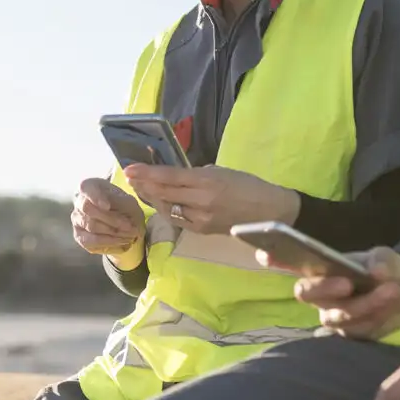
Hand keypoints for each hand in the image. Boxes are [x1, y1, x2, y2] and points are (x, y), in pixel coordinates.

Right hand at [71, 178, 142, 254]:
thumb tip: (112, 214)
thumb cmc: (124, 206)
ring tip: (130, 235)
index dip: (95, 197)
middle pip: (88, 209)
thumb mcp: (127, 200)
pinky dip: (109, 242)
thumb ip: (120, 204)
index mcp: (90, 186)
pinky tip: (122, 241)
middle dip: (111, 219)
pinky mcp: (79, 236)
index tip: (107, 206)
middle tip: (129, 226)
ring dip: (113, 232)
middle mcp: (79, 202)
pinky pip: (91, 241)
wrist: (123, 221)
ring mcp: (77, 220)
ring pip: (91, 226)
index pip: (86, 188)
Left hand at [123, 164, 298, 234]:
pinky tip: (159, 202)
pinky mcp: (202, 231)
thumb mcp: (222, 171)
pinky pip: (177, 219)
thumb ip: (198, 174)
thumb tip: (177, 176)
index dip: (147, 173)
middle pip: (163, 193)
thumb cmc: (249, 186)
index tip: (129, 169)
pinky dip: (166, 209)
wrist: (270, 213)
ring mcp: (200, 219)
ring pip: (167, 208)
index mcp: (207, 181)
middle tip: (130, 177)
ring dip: (152, 198)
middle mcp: (200, 201)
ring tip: (141, 188)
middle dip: (144, 185)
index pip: (169, 177)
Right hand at [268, 246, 399, 339]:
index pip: (291, 263)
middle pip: (305, 293)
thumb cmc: (388, 268)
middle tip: (347, 283)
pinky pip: (358, 329)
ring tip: (391, 290)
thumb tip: (375, 271)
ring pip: (335, 315)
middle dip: (323, 288)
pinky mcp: (353, 333)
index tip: (264, 255)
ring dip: (364, 304)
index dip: (275, 260)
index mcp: (320, 268)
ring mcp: (334, 315)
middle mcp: (320, 293)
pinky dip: (378, 315)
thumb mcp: (387, 257)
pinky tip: (394, 301)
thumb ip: (381, 261)